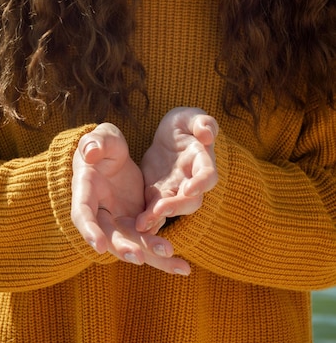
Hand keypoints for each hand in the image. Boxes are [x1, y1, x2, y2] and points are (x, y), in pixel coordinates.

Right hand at [71, 123, 190, 274]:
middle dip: (124, 248)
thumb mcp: (100, 138)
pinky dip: (163, 254)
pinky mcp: (136, 221)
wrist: (115, 155)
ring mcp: (118, 220)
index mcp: (86, 191)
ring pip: (133, 244)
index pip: (82, 213)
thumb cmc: (102, 145)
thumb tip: (90, 152)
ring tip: (176, 265)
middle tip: (140, 258)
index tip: (99, 246)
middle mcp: (100, 212)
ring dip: (152, 255)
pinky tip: (183, 266)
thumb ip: (95, 142)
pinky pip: (149, 240)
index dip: (89, 230)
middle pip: (110, 237)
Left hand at [136, 108, 218, 233]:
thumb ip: (202, 122)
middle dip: (176, 206)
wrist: (168, 136)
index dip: (201, 183)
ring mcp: (174, 190)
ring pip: (171, 208)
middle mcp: (192, 181)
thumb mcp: (191, 117)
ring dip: (158, 217)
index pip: (207, 175)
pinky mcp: (157, 194)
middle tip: (161, 209)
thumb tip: (207, 134)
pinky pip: (153, 209)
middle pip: (190, 200)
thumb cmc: (184, 124)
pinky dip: (146, 218)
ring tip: (142, 223)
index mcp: (202, 161)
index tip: (189, 189)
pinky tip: (134, 225)